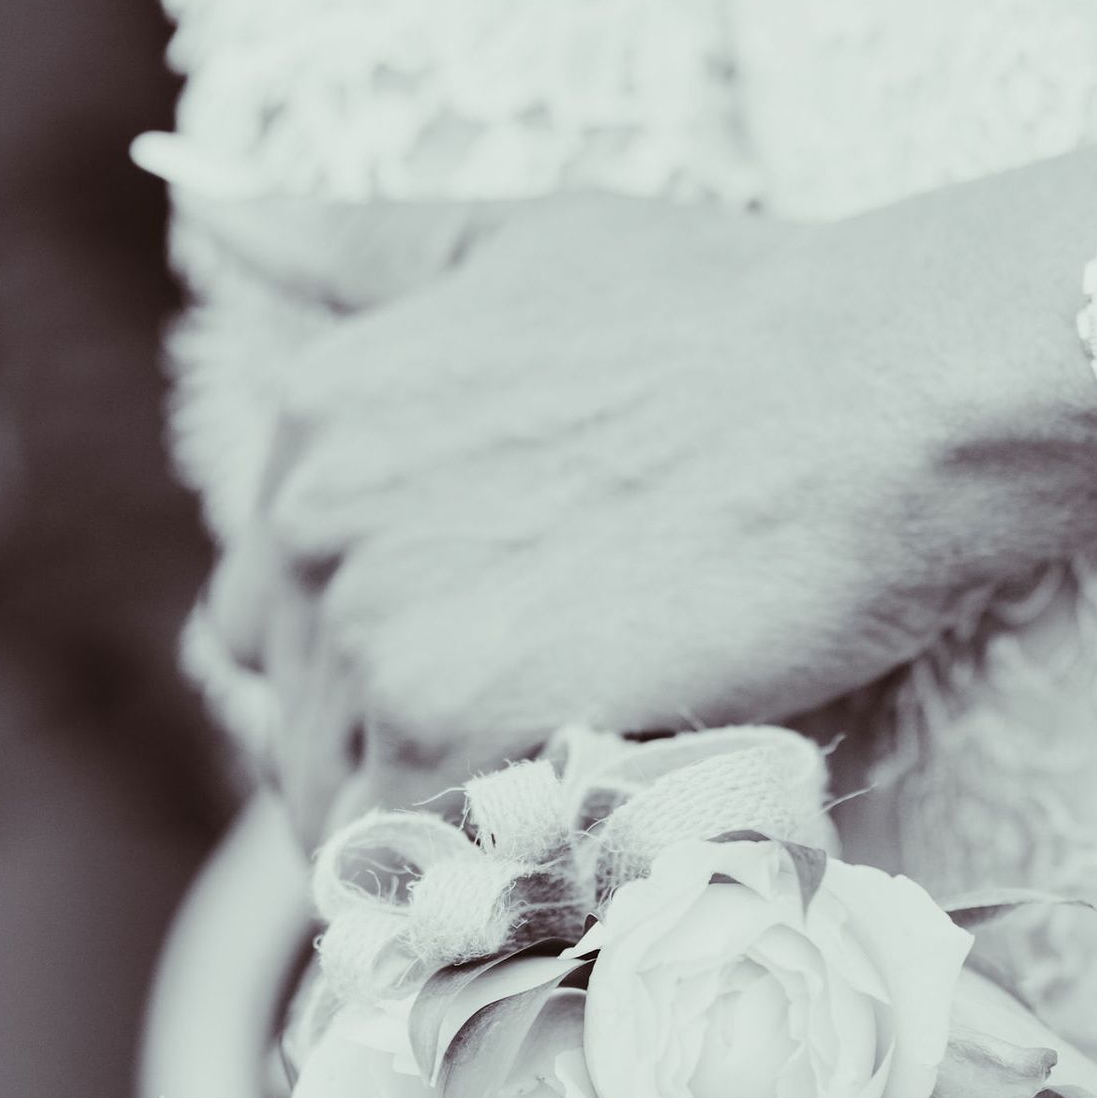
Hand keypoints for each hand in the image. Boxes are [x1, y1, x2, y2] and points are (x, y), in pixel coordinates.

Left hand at [187, 162, 1096, 839]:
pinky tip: (553, 866)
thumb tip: (224, 216)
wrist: (871, 397)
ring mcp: (371, 625)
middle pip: (288, 710)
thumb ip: (363, 254)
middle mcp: (307, 518)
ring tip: (537, 837)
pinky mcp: (448, 722)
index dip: (351, 664)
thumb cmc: (730, 315)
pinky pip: (412, 853)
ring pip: (336, 799)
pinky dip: (469, 881)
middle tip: (510, 774)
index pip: (260, 604)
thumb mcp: (517, 244)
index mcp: (312, 411)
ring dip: (422, 835)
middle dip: (377, 752)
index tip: (453, 686)